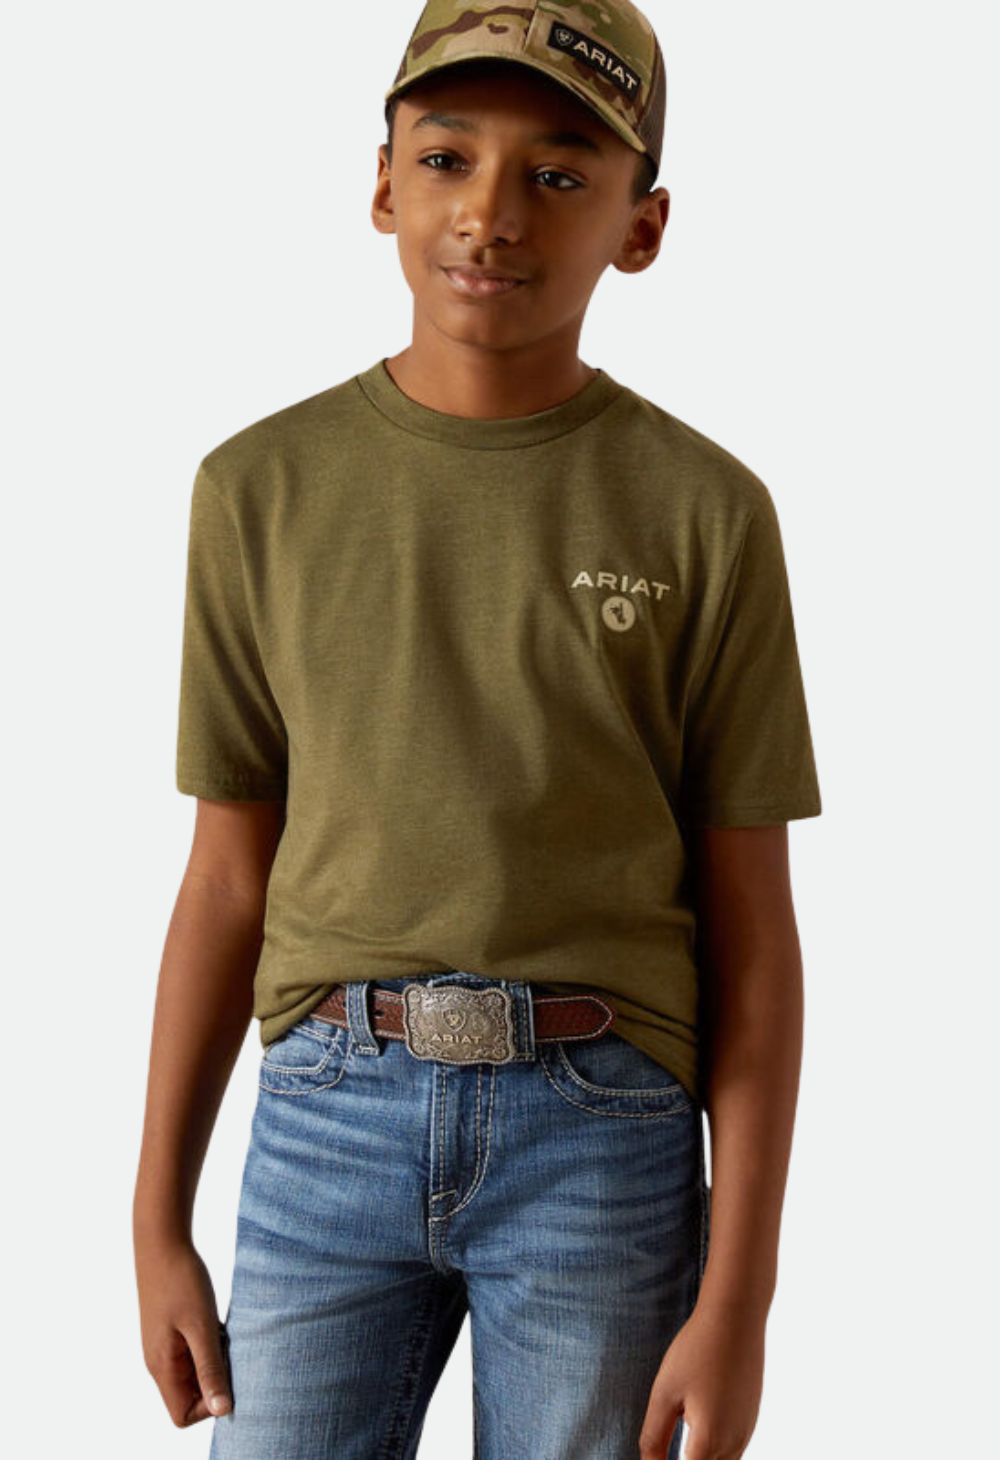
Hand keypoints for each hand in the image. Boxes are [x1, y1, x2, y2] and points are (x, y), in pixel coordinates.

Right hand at [136, 1235, 233, 1426]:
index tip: (226, 1372)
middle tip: (229, 1350)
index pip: (182, 1415)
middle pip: (189, 1396)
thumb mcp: (201, 1326)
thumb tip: (222, 1410)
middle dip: (215, 1380)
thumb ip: (210, 1368)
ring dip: (214, 1359)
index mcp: (162, 1367)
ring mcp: (164, 1346)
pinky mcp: (171, 1330)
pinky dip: (209, 1344)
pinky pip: (193, 1352)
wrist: (162, 1241)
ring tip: (224, 1333)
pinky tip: (218, 1322)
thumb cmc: (182, 1281)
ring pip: (194, 1373)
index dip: (208, 1405)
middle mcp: (159, 1362)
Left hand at [638, 1298, 766, 1458]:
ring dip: (701, 1458)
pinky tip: (698, 1428)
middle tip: (665, 1443)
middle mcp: (733, 1443)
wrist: (736, 1318)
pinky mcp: (750, 1419)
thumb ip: (654, 1437)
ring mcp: (746, 1431)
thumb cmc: (697, 1350)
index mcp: (709, 1440)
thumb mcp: (665, 1392)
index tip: (657, 1458)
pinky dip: (715, 1450)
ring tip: (681, 1438)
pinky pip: (732, 1450)